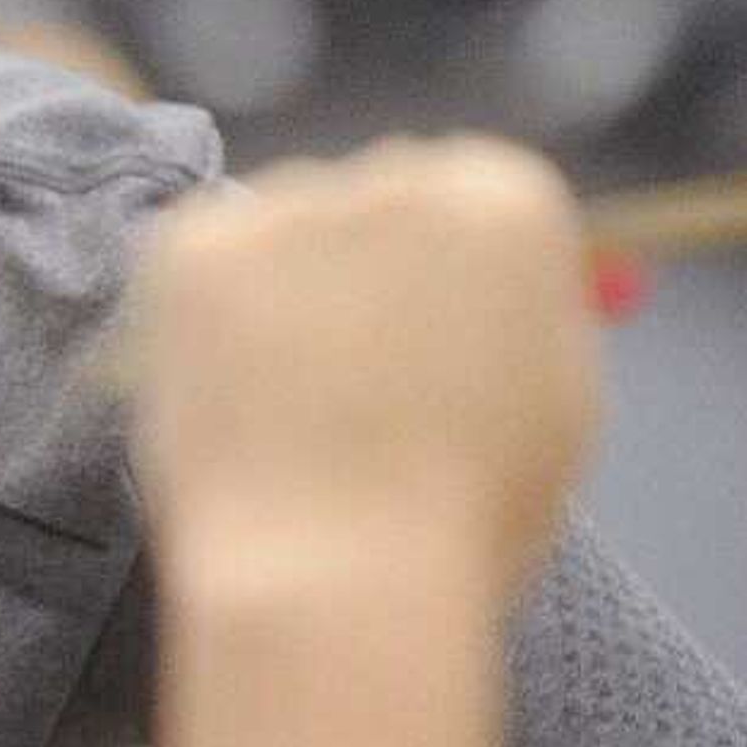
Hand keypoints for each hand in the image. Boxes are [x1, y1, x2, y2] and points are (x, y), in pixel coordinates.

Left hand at [130, 138, 598, 615]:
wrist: (338, 575)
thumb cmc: (468, 517)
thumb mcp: (557, 404)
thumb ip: (533, 319)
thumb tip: (500, 284)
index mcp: (505, 199)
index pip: (476, 196)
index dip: (452, 276)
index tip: (433, 338)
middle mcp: (398, 171)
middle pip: (382, 199)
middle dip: (370, 272)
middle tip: (354, 383)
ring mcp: (286, 203)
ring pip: (287, 234)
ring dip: (290, 293)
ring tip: (296, 415)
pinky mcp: (190, 246)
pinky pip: (207, 267)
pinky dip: (213, 323)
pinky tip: (241, 399)